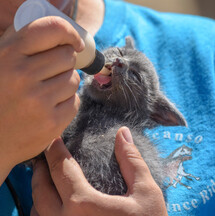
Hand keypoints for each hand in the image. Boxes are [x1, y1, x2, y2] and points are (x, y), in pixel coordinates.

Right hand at [0, 17, 83, 183]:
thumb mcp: (0, 62)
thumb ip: (20, 42)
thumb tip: (53, 22)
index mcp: (8, 54)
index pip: (52, 29)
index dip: (70, 33)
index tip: (76, 43)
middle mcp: (23, 76)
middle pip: (68, 56)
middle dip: (65, 63)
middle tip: (52, 73)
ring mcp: (38, 101)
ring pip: (74, 79)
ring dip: (65, 84)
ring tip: (47, 93)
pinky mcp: (51, 123)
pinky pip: (75, 102)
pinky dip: (67, 103)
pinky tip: (51, 108)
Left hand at [31, 127, 167, 215]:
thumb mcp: (146, 193)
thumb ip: (132, 161)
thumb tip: (123, 132)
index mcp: (83, 205)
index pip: (60, 168)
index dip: (55, 150)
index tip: (54, 139)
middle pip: (40, 189)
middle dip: (40, 168)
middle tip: (46, 155)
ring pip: (36, 211)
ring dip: (38, 190)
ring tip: (47, 177)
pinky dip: (42, 211)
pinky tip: (53, 204)